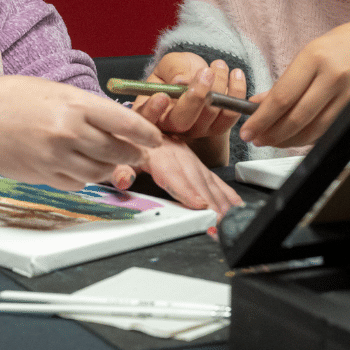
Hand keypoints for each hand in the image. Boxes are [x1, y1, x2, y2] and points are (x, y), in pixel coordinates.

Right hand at [0, 75, 162, 189]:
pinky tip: (84, 167)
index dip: (145, 133)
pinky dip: (87, 177)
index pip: (123, 123)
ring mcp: (56, 158)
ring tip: (113, 159)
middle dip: (133, 153)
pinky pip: (78, 183)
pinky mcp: (44, 176)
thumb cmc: (11, 97)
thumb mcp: (54, 90)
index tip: (155, 138)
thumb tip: (115, 123)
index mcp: (73, 104)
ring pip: (101, 171)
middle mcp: (68, 132)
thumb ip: (86, 107)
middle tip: (139, 152)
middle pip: (117, 150)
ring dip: (112, 167)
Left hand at [111, 135, 241, 215]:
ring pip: (206, 178)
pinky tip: (235, 205)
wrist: (128, 127)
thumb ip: (117, 169)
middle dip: (208, 201)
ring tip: (229, 219)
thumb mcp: (113, 155)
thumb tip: (124, 179)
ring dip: (219, 199)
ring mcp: (186, 155)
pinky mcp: (194, 160)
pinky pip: (212, 177)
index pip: (170, 172)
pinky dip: (226, 192)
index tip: (198, 204)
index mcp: (153, 150)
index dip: (185, 189)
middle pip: (193, 178)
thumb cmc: (122, 143)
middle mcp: (174, 151)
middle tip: (218, 222)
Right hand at [136, 52, 246, 140]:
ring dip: (218, 87)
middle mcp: (173, 126)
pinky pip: (230, 115)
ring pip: (208, 116)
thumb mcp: (170, 63)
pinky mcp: (217, 128)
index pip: (146, 119)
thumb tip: (181, 81)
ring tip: (218, 65)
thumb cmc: (178, 69)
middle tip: (205, 72)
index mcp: (153, 110)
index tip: (162, 96)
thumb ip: (173, 70)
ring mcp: (196, 130)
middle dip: (196, 97)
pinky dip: (236, 93)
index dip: (152, 111)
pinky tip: (236, 74)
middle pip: (182, 122)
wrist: (198, 73)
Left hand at [239, 17, 349, 147]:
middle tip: (254, 139)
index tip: (247, 129)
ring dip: (288, 140)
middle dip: (271, 134)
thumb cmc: (346, 42)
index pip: (282, 97)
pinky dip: (309, 137)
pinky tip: (295, 137)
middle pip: (296, 118)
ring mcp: (349, 94)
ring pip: (313, 130)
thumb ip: (285, 80)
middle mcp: (333, 77)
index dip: (261, 118)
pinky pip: (329, 130)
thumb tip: (259, 102)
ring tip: (270, 140)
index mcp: (315, 57)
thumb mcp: (311, 52)